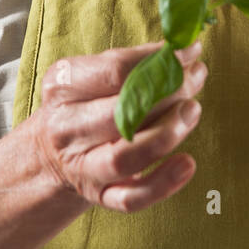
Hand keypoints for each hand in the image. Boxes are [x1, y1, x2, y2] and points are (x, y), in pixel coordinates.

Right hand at [30, 40, 207, 211]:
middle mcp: (66, 128)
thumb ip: (136, 60)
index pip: (114, 71)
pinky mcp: (99, 196)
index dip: (158, 60)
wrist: (52, 153)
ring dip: (166, 135)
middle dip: (166, 95)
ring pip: (124, 158)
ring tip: (193, 111)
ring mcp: (80, 166)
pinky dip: (162, 183)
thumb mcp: (95, 73)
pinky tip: (188, 164)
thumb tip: (186, 50)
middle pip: (119, 114)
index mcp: (63, 87)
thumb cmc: (86, 102)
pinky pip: (131, 198)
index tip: (190, 50)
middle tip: (195, 79)